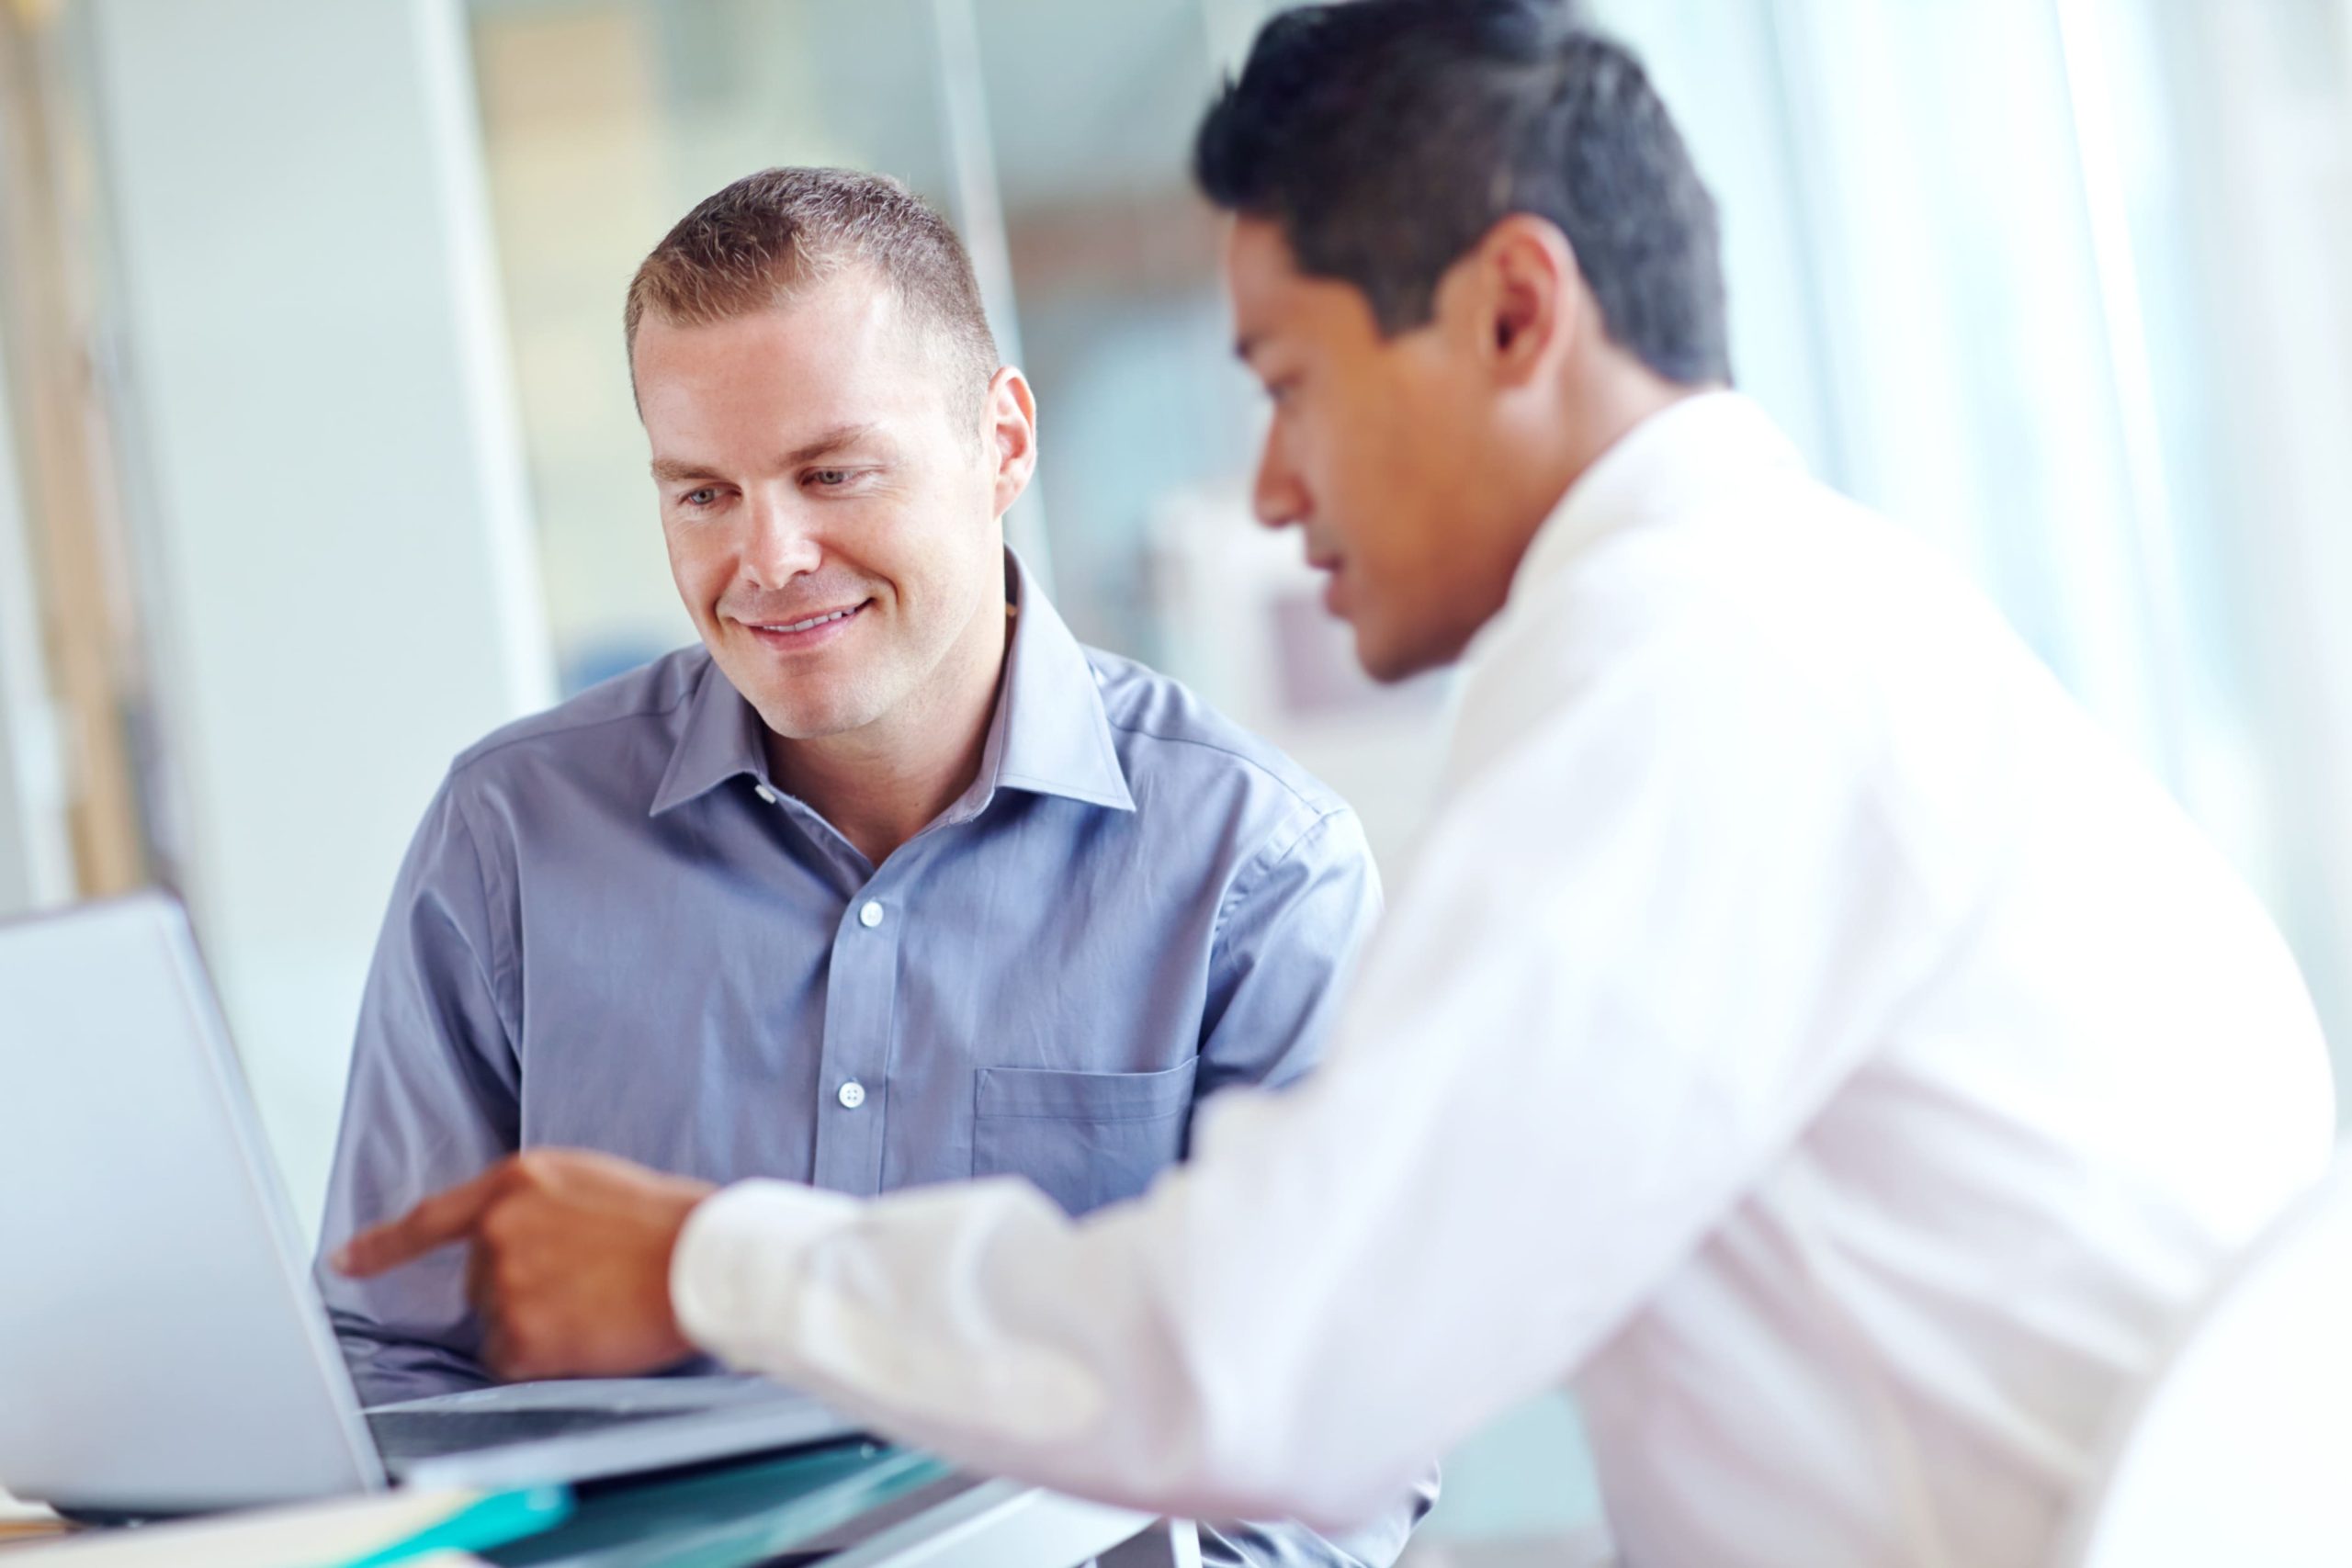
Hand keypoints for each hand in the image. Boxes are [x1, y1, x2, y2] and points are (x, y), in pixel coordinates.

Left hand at [334, 1148, 717, 1380]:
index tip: (342, 1263)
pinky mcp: (520, 1335)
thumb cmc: (664, 1220)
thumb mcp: (590, 1180)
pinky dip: (543, 1358)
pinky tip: (585, 1335)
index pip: (429, 1219)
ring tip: (594, 1305)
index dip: (381, 1245)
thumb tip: (507, 1237)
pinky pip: (510, 1360)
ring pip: (495, 1323)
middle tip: (586, 1281)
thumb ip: (535, 1202)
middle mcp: (498, 1232)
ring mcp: (505, 1285)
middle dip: (520, 1288)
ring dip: (535, 1324)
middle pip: (478, 1280)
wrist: (700, 1259)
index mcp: (516, 1183)